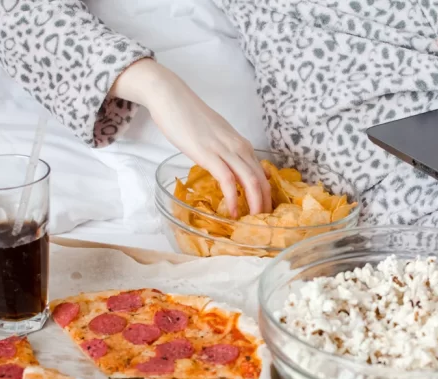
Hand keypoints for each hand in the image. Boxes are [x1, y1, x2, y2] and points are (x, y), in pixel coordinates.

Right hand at [111, 59, 270, 217]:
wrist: (171, 97)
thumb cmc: (189, 116)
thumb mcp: (215, 136)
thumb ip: (224, 151)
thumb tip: (226, 167)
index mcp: (241, 144)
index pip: (262, 173)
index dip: (266, 194)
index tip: (264, 211)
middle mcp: (239, 147)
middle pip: (261, 179)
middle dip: (265, 203)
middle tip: (263, 223)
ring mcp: (225, 150)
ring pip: (250, 180)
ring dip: (255, 204)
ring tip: (253, 222)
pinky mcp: (209, 154)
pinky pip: (227, 180)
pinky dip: (233, 197)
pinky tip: (233, 211)